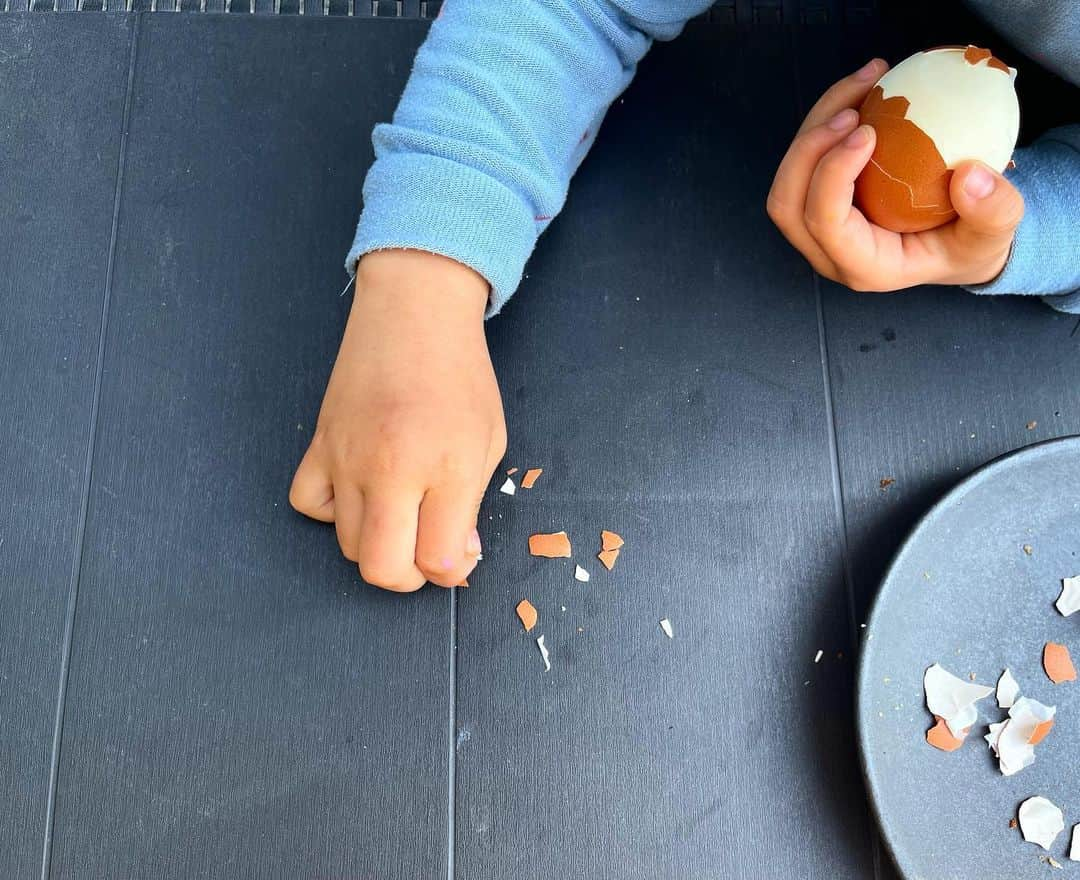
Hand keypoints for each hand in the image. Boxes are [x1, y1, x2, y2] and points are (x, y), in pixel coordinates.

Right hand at [289, 250, 506, 590]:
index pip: (436, 560)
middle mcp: (389, 469)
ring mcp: (345, 458)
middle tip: (426, 550)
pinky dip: (332, 513)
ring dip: (378, 544)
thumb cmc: (461, 376)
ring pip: (348, 545)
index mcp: (444, 466)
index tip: (460, 551)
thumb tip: (454, 560)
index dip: (453, 569)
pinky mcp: (318, 444)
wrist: (414, 313)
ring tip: (401, 513)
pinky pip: (309, 505)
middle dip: (409, 576)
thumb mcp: (488, 442)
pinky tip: (358, 491)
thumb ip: (470, 507)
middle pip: (381, 568)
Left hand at [767, 59, 1023, 289]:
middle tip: (856, 107)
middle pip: (787, 204)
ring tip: (865, 81)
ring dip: (817, 123)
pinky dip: (826, 118)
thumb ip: (994, 212)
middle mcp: (830, 253)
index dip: (832, 174)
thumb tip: (970, 176)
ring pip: (789, 177)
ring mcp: (818, 230)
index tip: (869, 130)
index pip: (825, 224)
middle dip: (810, 148)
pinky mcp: (819, 201)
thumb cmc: (970, 244)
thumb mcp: (995, 234)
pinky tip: (864, 88)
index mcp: (865, 267)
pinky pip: (805, 159)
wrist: (957, 246)